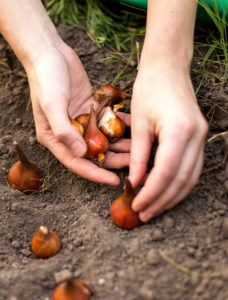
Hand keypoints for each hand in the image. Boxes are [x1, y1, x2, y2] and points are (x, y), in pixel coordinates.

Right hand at [26, 43, 128, 184]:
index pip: (76, 162)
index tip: (115, 181)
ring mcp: (80, 122)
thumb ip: (64, 131)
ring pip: (102, 139)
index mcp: (54, 138)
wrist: (50, 53)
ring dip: (119, 144)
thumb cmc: (46, 80)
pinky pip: (106, 122)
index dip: (95, 174)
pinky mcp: (89, 110)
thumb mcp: (51, 105)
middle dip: (112, 160)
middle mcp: (68, 134)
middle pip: (92, 154)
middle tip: (134, 165)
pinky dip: (118, 126)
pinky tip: (134, 128)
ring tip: (139, 148)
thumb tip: (81, 153)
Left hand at [129, 63, 207, 221]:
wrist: (167, 68)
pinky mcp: (199, 137)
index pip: (166, 173)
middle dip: (162, 200)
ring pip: (190, 178)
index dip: (151, 193)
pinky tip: (165, 192)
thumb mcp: (138, 123)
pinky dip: (178, 183)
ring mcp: (202, 137)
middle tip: (144, 214)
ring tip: (154, 208)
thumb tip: (135, 183)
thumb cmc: (149, 89)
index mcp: (179, 130)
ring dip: (172, 196)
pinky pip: (192, 168)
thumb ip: (138, 155)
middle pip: (181, 180)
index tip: (136, 205)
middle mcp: (196, 136)